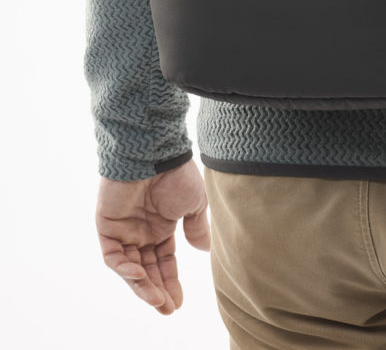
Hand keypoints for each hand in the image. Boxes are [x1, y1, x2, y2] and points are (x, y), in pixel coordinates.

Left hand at [95, 157, 209, 313]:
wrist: (154, 151)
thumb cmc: (176, 172)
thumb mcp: (194, 203)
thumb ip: (196, 227)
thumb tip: (204, 250)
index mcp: (161, 226)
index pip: (164, 262)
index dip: (171, 282)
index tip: (178, 303)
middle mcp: (141, 231)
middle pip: (147, 269)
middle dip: (156, 291)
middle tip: (167, 310)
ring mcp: (123, 230)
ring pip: (129, 267)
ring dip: (142, 285)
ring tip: (157, 300)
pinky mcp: (107, 226)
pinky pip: (112, 256)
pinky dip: (124, 269)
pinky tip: (140, 276)